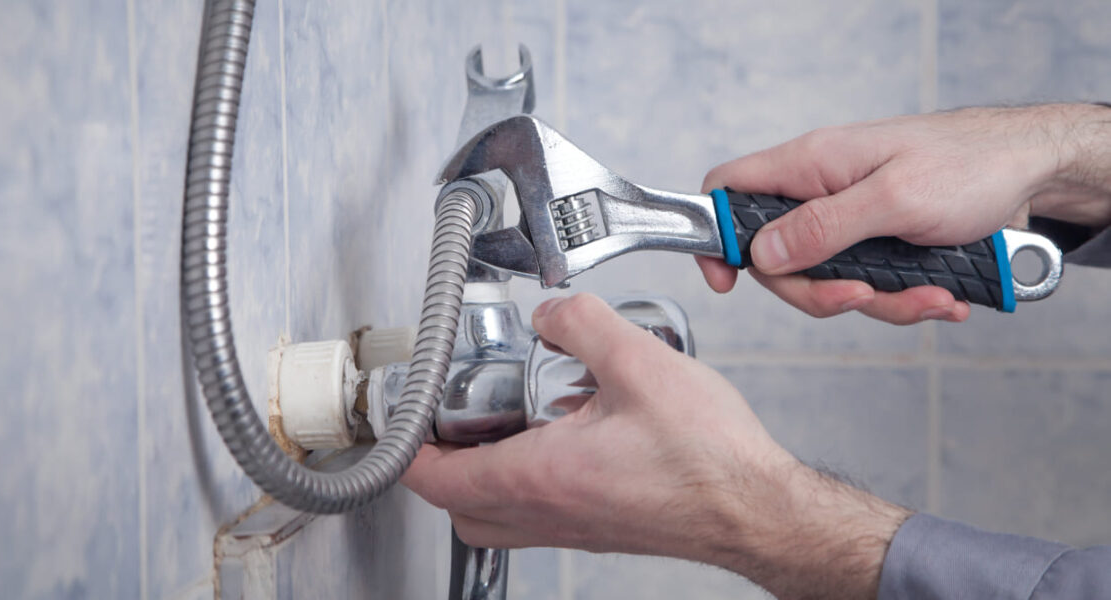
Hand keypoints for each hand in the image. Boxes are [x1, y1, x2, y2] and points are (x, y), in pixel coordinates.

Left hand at [402, 294, 909, 598]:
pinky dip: (527, 484)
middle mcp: (549, 512)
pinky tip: (566, 436)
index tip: (409, 415)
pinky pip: (538, 515)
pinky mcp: (601, 529)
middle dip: (441, 465)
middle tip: (451, 421)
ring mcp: (574, 528)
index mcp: (541, 476)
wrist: (758, 510)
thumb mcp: (641, 364)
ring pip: (496, 518)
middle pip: (458, 506)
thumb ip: (584, 324)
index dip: (408, 446)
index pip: (437, 478)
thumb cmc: (711, 459)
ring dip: (483, 477)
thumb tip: (552, 312)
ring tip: (506, 425)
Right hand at [698, 103, 1110, 323]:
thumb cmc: (971, 164)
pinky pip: (867, 288)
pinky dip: (903, 301)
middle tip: (860, 296)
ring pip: (826, 282)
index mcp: (811, 165)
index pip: (730, 190)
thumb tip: (762, 252)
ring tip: (931, 296)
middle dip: (818, 292)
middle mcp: (821, 193)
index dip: (714, 235)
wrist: (1031, 173)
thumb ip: (824, 226)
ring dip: (878, 302)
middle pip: (777, 259)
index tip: (724, 278)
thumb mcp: (895, 197)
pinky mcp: (877, 247)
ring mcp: (848, 223)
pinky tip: (941, 296)